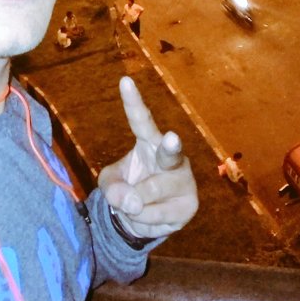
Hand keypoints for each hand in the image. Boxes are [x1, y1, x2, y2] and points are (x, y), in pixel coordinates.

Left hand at [98, 76, 197, 241]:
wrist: (142, 219)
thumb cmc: (126, 189)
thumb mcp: (109, 183)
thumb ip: (112, 187)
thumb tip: (133, 203)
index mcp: (150, 142)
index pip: (141, 120)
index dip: (133, 102)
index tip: (125, 81)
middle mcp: (172, 157)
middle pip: (169, 151)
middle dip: (171, 146)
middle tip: (170, 138)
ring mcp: (184, 180)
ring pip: (152, 191)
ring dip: (134, 204)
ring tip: (134, 206)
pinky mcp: (190, 204)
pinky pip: (157, 214)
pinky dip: (143, 219)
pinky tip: (147, 216)